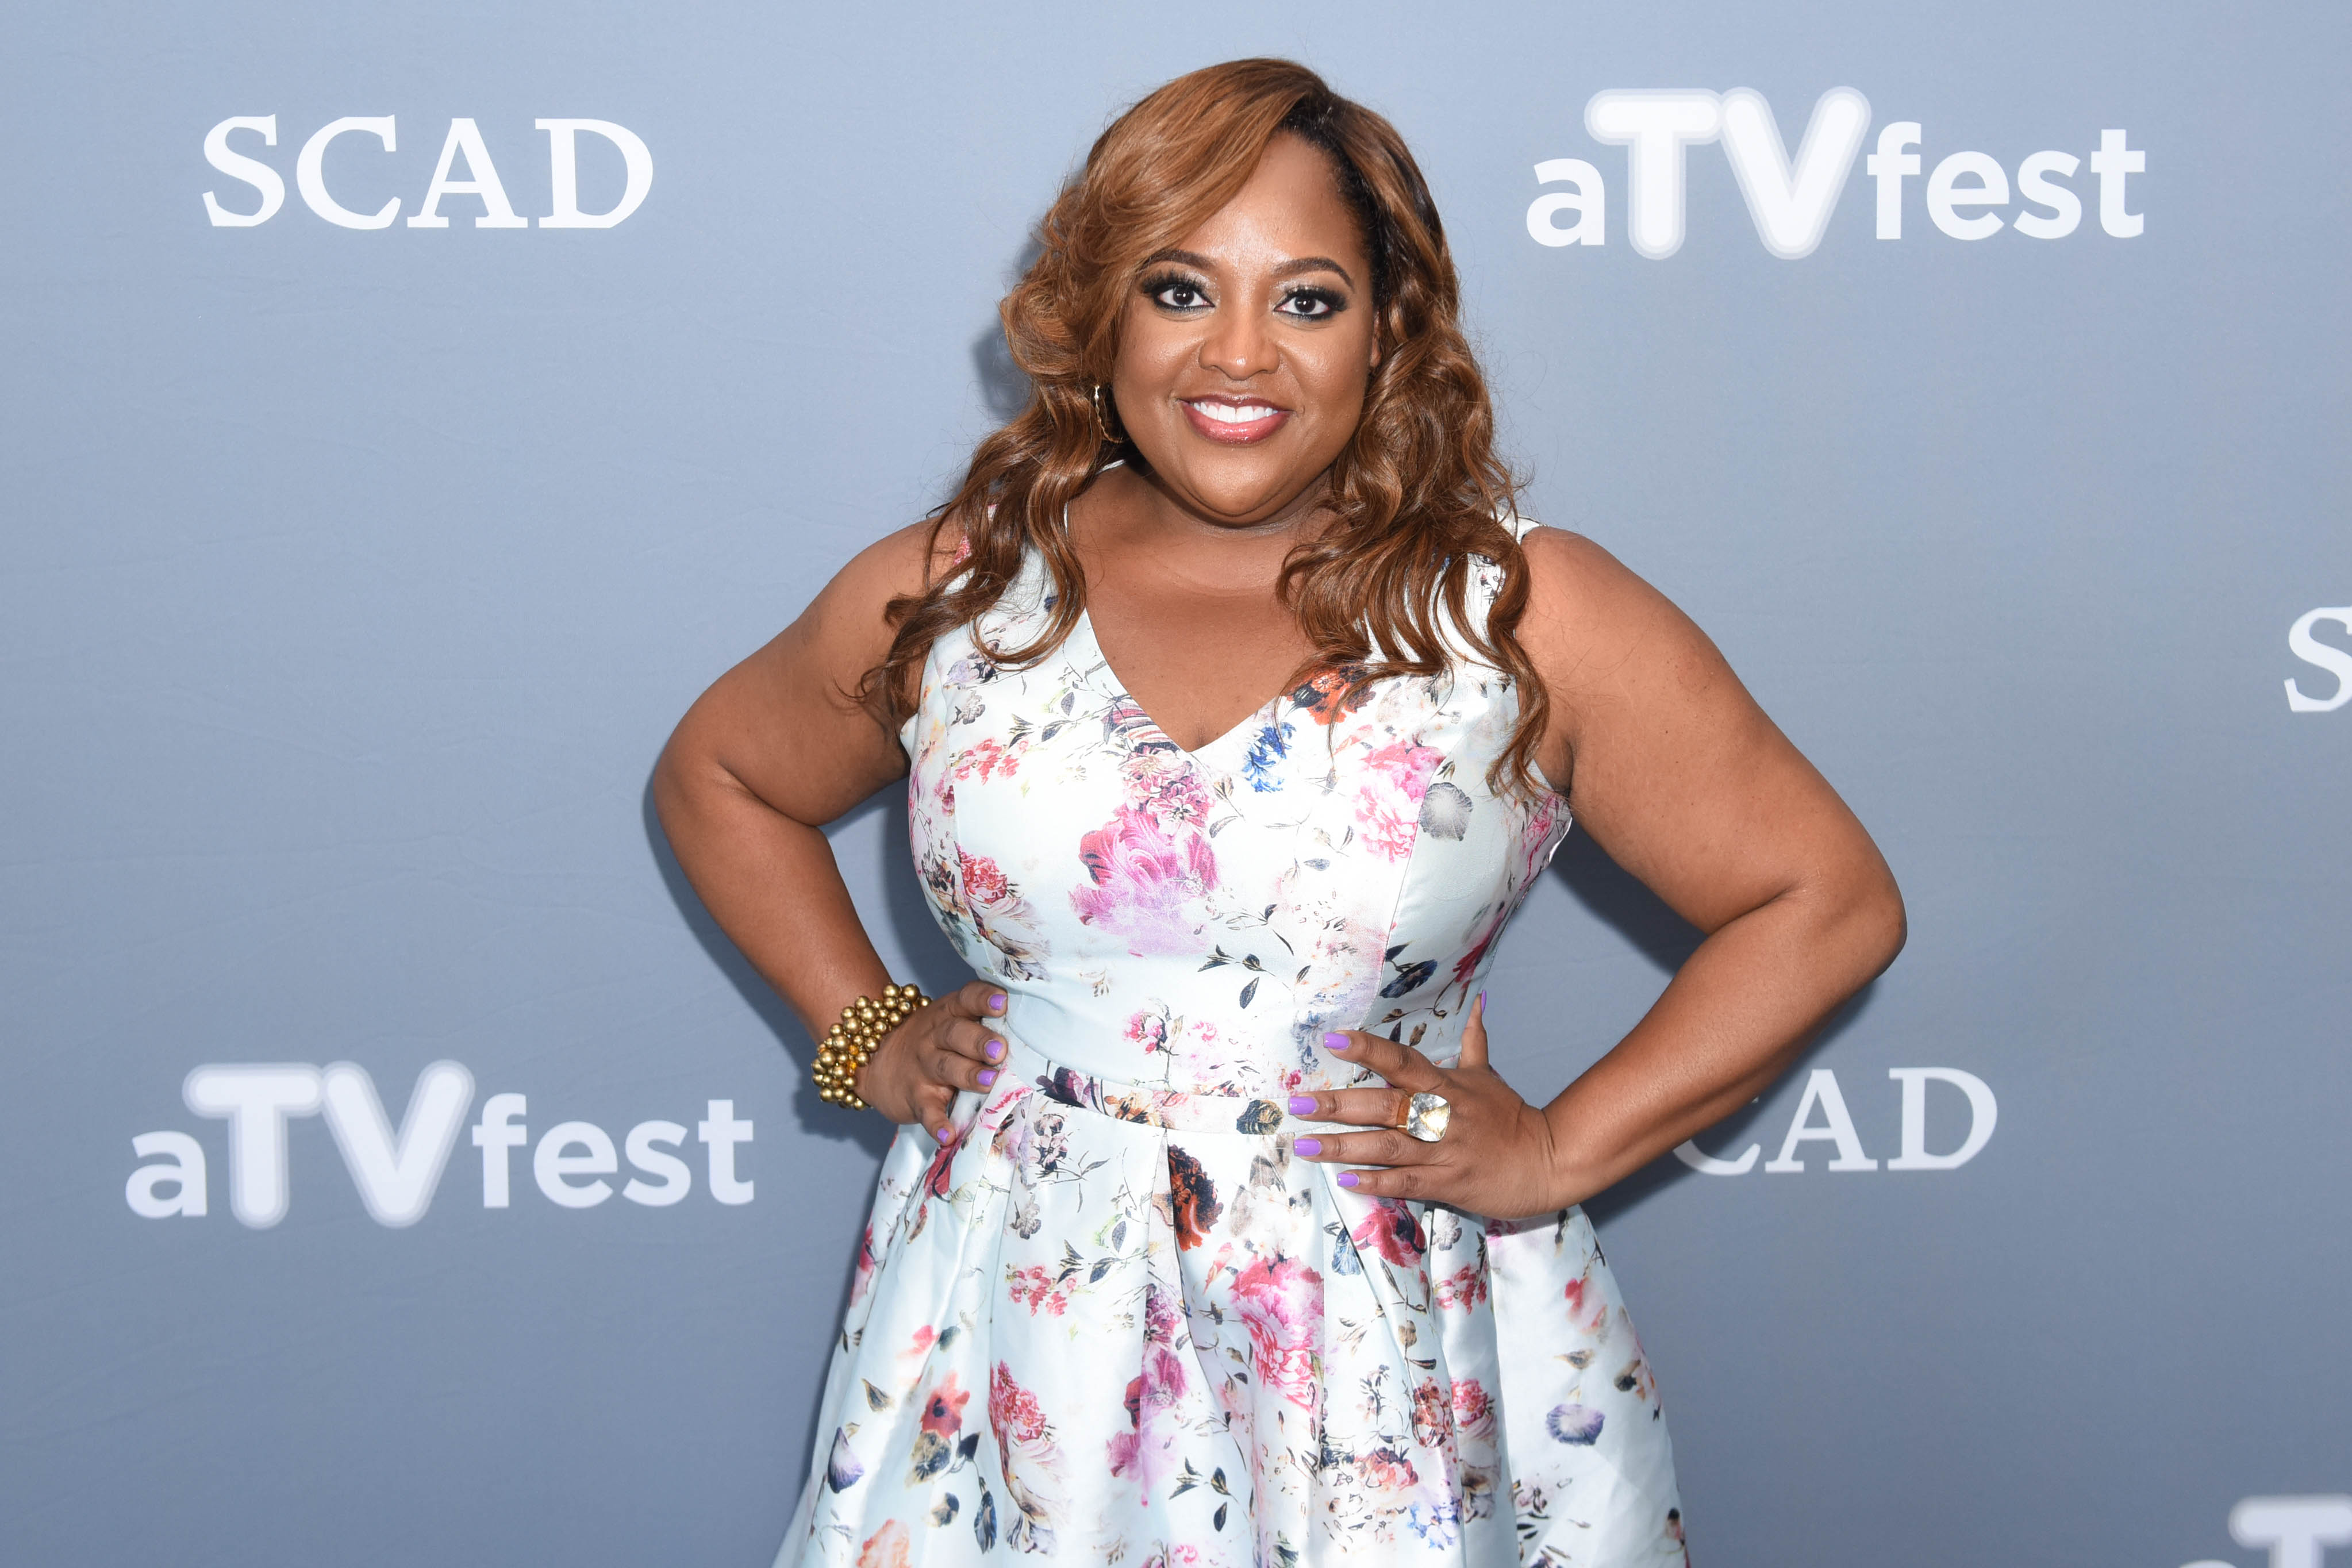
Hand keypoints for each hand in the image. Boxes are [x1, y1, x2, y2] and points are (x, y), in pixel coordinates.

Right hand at [850, 979, 1007, 1140]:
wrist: (876, 1062)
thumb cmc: (933, 1041)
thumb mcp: (950, 1022)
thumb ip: (982, 1023)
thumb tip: (1032, 1032)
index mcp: (950, 1013)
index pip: (967, 998)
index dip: (983, 998)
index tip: (1001, 1001)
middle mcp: (936, 1036)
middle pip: (956, 1032)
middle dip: (980, 1040)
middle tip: (1000, 1050)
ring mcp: (924, 1067)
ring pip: (946, 1067)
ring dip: (968, 1074)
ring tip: (989, 1082)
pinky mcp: (915, 1097)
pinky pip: (927, 1111)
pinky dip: (937, 1124)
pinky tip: (948, 1135)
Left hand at [1290, 994, 1566, 1219]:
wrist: (1548, 1160)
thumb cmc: (1511, 1117)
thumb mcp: (1490, 1075)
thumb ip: (1474, 1041)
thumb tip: (1476, 1002)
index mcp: (1447, 1085)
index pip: (1402, 1061)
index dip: (1368, 1050)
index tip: (1331, 1041)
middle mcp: (1441, 1115)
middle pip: (1384, 1106)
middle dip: (1337, 1105)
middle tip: (1297, 1103)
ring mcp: (1443, 1151)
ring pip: (1387, 1147)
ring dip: (1343, 1146)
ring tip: (1305, 1145)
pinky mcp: (1448, 1183)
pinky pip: (1406, 1182)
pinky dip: (1376, 1181)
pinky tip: (1345, 1180)